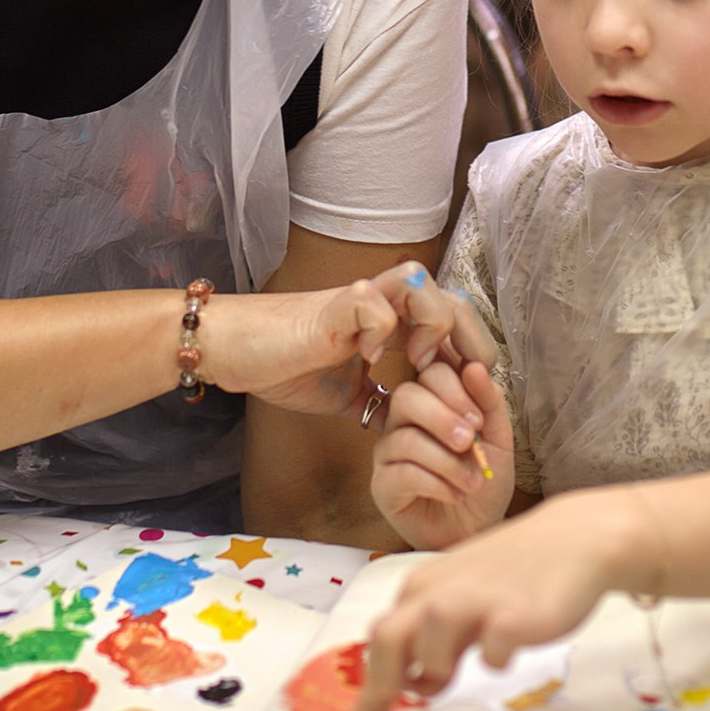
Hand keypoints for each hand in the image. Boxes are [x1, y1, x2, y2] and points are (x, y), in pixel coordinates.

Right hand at [204, 260, 462, 417]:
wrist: (239, 354)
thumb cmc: (288, 366)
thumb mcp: (348, 395)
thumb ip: (379, 404)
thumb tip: (405, 429)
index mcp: (392, 324)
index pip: (453, 320)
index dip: (470, 352)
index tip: (468, 395)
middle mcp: (383, 303)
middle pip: (451, 295)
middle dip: (470, 338)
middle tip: (464, 379)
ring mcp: (360, 299)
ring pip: (420, 281)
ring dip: (431, 323)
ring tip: (418, 360)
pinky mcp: (334, 305)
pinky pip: (373, 301)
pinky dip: (381, 329)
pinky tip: (370, 356)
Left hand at [342, 488, 639, 710]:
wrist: (576, 540)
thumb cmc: (515, 575)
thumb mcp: (462, 598)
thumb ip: (433, 636)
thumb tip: (415, 684)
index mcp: (422, 588)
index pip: (380, 642)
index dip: (367, 693)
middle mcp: (439, 591)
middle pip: (388, 641)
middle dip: (379, 692)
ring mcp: (476, 601)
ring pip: (429, 649)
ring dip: (437, 669)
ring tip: (461, 667)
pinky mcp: (514, 616)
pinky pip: (491, 655)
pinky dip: (494, 660)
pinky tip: (510, 647)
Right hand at [371, 359, 513, 549]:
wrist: (478, 530)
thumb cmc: (484, 482)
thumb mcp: (498, 439)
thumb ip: (489, 403)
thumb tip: (474, 367)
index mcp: (433, 402)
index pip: (430, 373)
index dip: (455, 390)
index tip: (479, 420)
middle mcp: (403, 422)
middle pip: (407, 397)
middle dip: (444, 419)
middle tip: (470, 443)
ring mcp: (388, 453)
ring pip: (405, 439)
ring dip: (447, 461)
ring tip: (472, 482)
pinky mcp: (382, 485)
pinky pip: (401, 473)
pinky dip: (436, 483)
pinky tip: (454, 494)